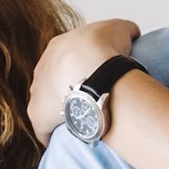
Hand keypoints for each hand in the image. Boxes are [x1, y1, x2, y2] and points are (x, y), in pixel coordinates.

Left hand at [27, 19, 141, 144]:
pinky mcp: (37, 115)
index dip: (83, 68)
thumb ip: (125, 31)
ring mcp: (37, 91)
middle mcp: (42, 67)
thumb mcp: (121, 29)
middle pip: (54, 80)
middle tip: (92, 99)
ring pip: (48, 104)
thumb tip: (132, 34)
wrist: (94, 72)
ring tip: (85, 120)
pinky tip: (71, 139)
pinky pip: (43, 129)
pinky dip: (54, 134)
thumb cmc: (105, 50)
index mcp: (58, 46)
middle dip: (69, 89)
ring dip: (63, 111)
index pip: (67, 59)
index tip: (98, 78)